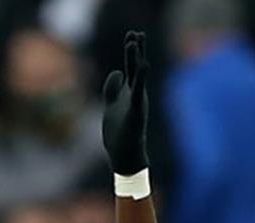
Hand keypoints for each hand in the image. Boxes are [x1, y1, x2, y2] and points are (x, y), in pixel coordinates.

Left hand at [101, 31, 148, 174]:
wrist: (125, 158)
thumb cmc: (119, 135)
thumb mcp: (111, 106)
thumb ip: (113, 88)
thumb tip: (117, 72)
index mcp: (129, 94)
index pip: (131, 68)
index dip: (131, 52)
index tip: (132, 36)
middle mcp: (135, 96)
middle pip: (135, 68)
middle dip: (135, 50)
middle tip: (136, 33)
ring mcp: (137, 104)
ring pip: (137, 77)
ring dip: (135, 58)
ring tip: (135, 41)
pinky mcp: (136, 113)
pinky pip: (139, 93)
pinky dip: (142, 79)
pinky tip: (143, 65)